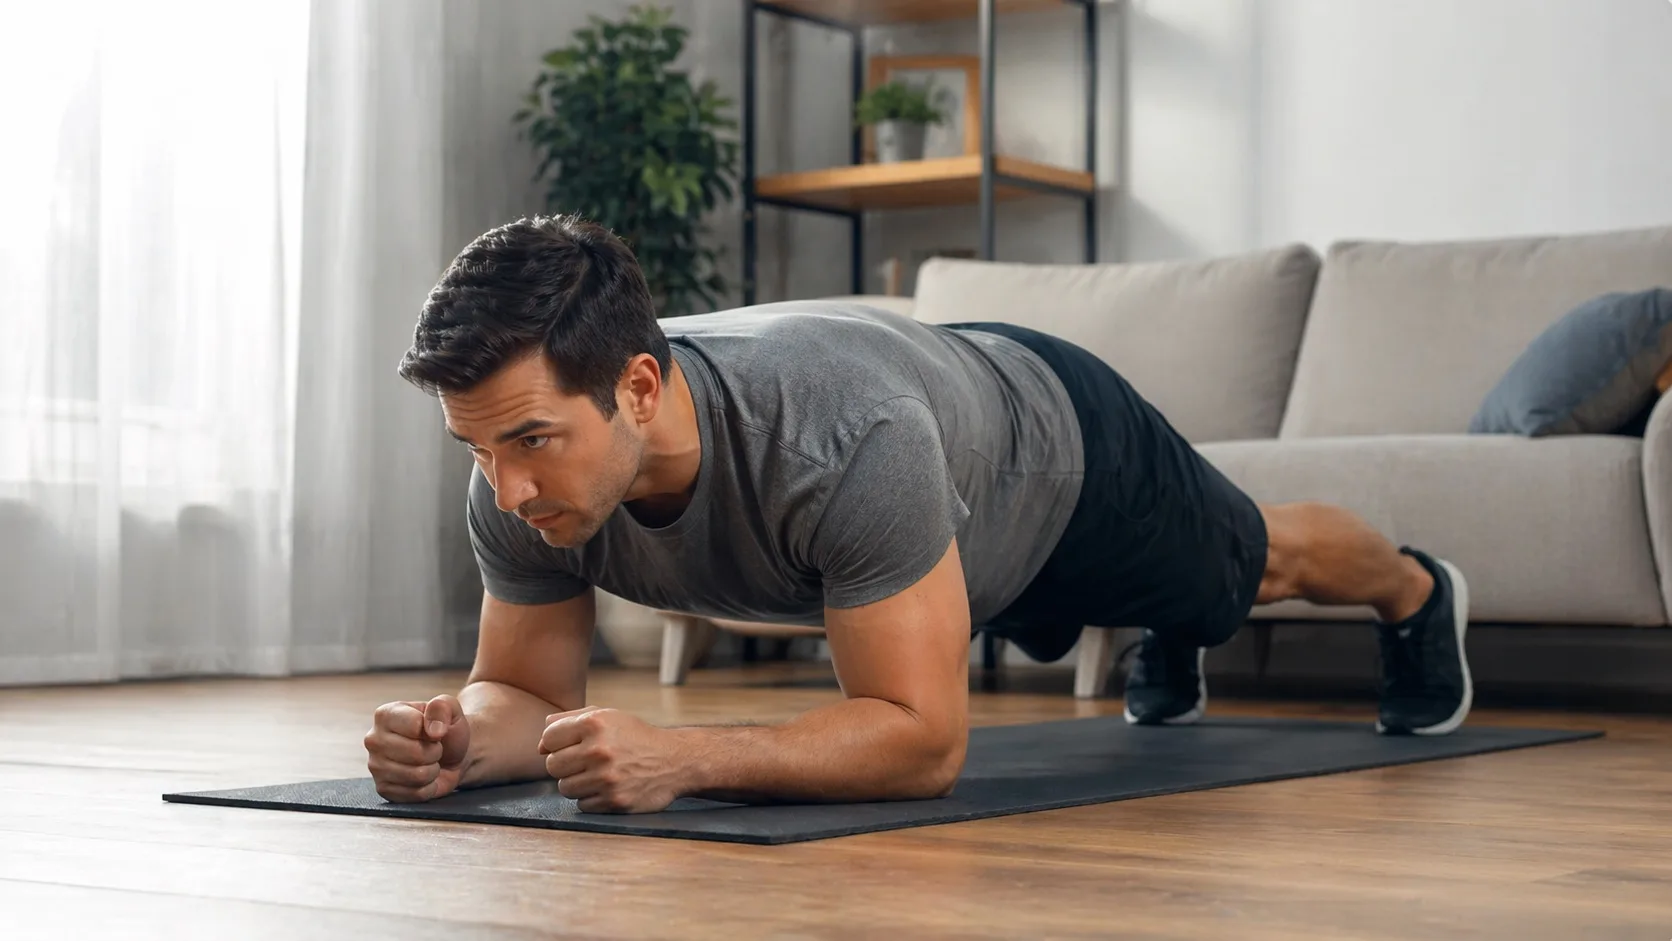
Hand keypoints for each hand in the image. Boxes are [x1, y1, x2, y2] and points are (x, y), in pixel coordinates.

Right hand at [364, 694, 470, 801]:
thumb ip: (442, 707)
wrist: (450, 756)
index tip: (433, 730)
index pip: (414, 725)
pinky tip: (424, 777)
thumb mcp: (450, 708)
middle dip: (434, 752)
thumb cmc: (445, 730)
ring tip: (429, 761)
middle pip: (415, 752)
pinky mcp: (383, 789)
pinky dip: (428, 787)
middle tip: (433, 748)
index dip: (433, 731)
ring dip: (432, 770)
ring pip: (416, 775)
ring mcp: (375, 766)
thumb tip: (433, 730)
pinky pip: (415, 794)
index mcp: (386, 714)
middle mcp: (374, 739)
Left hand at [538, 707, 686, 812]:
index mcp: (594, 723)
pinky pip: (582, 805)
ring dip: (577, 783)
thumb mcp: (608, 716)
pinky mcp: (614, 801)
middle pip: (552, 766)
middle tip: (584, 762)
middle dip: (565, 765)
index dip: (555, 744)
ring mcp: (606, 778)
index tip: (570, 746)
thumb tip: (540, 745)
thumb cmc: (635, 737)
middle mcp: (599, 750)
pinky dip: (592, 799)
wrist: (674, 760)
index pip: (548, 739)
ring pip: (565, 788)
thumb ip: (569, 721)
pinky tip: (607, 787)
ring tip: (597, 775)